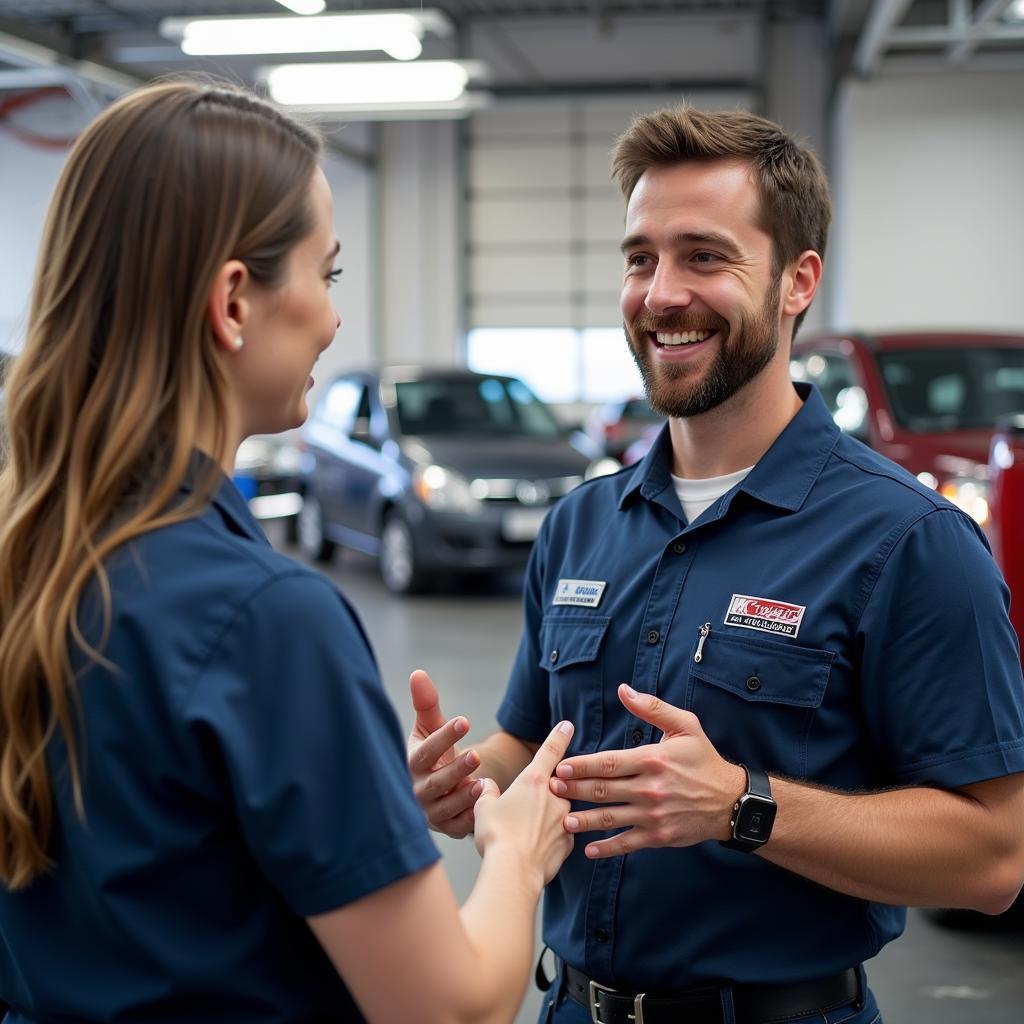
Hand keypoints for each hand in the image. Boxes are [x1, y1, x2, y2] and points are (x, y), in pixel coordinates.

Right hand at [407, 669, 480, 837]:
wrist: (439, 787)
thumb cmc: (435, 752)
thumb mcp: (430, 727)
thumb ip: (426, 703)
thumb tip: (418, 673)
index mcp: (413, 762)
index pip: (426, 750)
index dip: (444, 736)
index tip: (464, 720)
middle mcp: (417, 788)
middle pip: (435, 782)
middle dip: (455, 770)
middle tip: (476, 755)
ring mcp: (430, 811)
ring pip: (446, 807)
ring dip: (464, 797)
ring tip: (483, 784)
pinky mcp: (445, 827)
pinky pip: (457, 827)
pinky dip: (469, 820)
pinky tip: (485, 809)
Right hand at [473, 721, 574, 884]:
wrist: (513, 872)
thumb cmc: (496, 836)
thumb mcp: (483, 807)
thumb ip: (488, 791)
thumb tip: (488, 785)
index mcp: (533, 780)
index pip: (550, 750)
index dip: (559, 735)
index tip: (568, 724)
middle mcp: (554, 796)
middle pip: (554, 786)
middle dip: (544, 791)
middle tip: (525, 807)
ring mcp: (564, 819)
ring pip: (558, 810)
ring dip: (545, 816)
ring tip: (525, 833)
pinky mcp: (569, 843)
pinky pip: (560, 834)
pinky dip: (549, 838)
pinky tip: (533, 849)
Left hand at [550, 684, 744, 858]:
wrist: (731, 801)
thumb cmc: (704, 759)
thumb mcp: (685, 725)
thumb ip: (652, 707)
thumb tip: (623, 690)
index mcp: (653, 759)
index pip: (609, 762)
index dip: (581, 766)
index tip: (560, 767)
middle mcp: (651, 788)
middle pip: (603, 790)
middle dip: (574, 790)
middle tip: (551, 791)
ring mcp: (654, 815)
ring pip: (611, 818)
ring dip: (584, 820)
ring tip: (563, 821)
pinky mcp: (659, 836)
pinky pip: (628, 842)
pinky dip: (607, 848)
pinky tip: (588, 850)